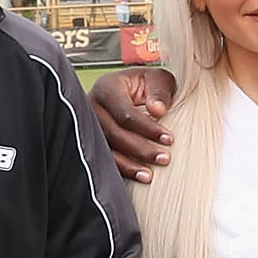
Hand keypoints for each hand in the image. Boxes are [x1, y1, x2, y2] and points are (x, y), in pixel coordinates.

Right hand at [91, 67, 178, 184]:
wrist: (133, 94)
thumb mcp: (157, 79)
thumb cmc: (146, 86)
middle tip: (164, 159)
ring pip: (105, 150)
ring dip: (129, 165)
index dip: (147, 128)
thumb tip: (158, 110)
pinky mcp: (91, 141)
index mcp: (107, 88)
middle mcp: (92, 106)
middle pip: (114, 134)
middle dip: (141, 150)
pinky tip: (137, 177)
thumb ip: (160, 91)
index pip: (125, 113)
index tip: (169, 139)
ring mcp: (88, 126)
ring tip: (150, 175)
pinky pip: (103, 160)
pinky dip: (121, 171)